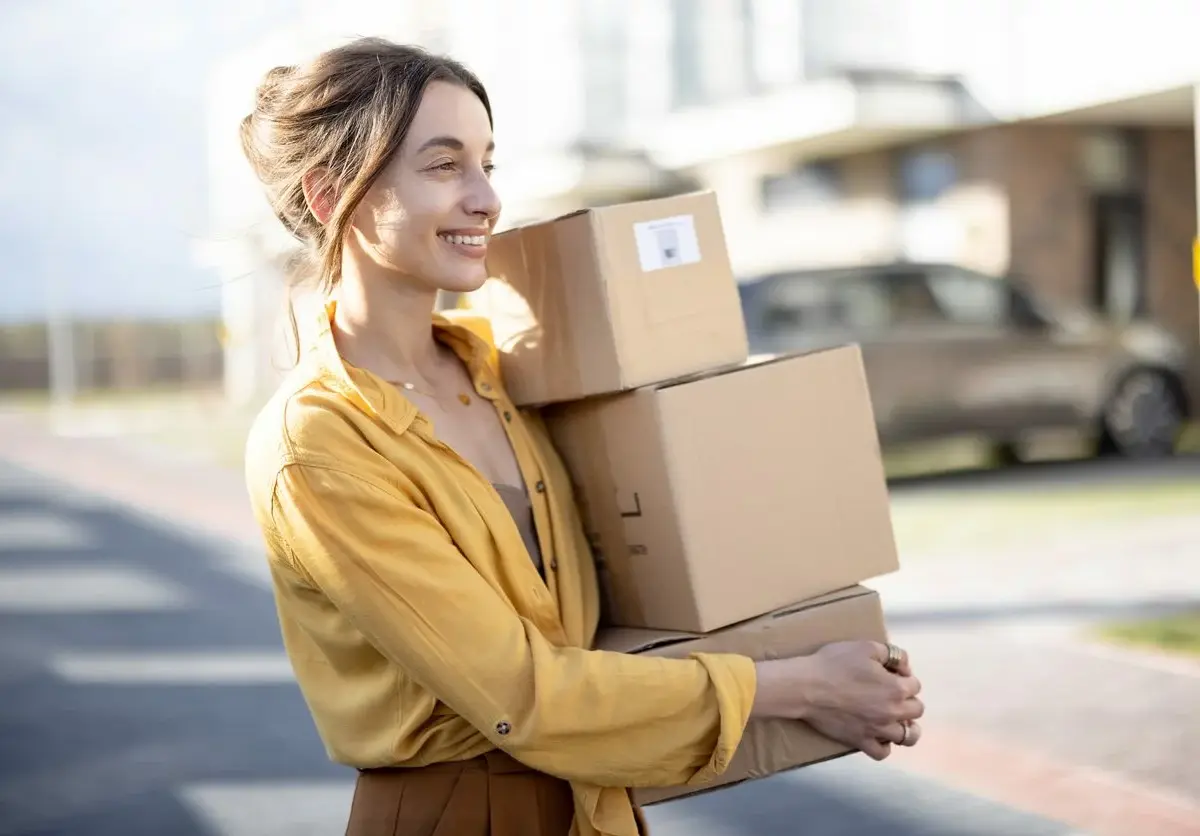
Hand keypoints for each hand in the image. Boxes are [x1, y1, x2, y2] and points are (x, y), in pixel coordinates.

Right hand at [752, 641, 923, 760]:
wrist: (806, 686)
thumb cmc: (834, 663)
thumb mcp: (866, 647)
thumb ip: (892, 654)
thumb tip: (904, 666)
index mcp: (896, 688)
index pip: (915, 685)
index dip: (904, 677)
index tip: (891, 673)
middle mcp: (892, 712)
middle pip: (916, 710)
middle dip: (908, 700)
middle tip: (892, 693)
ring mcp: (877, 730)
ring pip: (907, 737)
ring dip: (906, 727)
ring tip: (896, 720)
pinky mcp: (860, 741)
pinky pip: (881, 753)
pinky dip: (884, 745)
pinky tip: (878, 735)